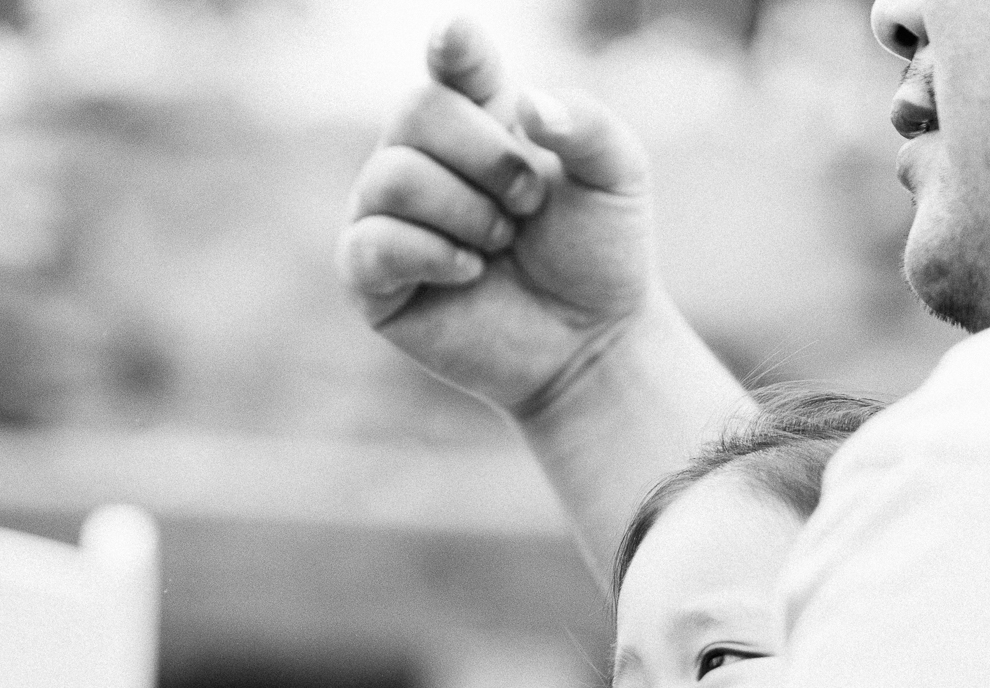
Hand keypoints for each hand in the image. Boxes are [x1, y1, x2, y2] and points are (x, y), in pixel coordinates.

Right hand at [339, 18, 660, 416]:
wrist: (592, 343)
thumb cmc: (599, 255)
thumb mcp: (618, 179)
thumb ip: (588, 126)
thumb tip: (527, 104)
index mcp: (480, 116)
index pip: (452, 61)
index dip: (451, 47)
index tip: (457, 42)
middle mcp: (423, 155)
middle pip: (414, 109)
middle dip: (486, 157)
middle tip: (530, 203)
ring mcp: (389, 214)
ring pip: (392, 175)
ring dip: (465, 212)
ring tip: (502, 244)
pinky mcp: (372, 277)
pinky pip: (372, 242)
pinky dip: (429, 253)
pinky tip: (470, 272)